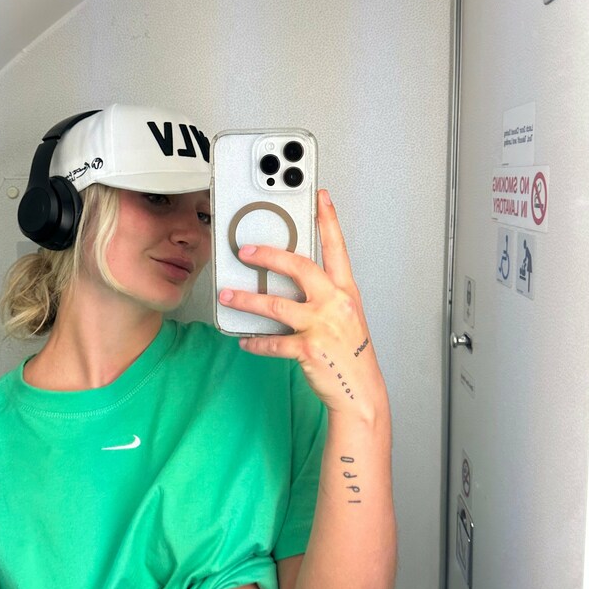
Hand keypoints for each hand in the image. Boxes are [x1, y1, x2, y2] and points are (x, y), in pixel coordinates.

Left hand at [218, 188, 388, 420]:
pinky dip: (256, 342)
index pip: (337, 248)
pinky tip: (245, 340)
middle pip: (300, 268)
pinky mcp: (308, 349)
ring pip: (276, 305)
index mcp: (346, 292)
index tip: (321, 197)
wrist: (360, 390)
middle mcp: (336, 304)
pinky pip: (273, 343)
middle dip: (269, 256)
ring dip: (247, 300)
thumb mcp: (345, 316)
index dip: (329, 220)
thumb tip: (290, 281)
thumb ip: (324, 295)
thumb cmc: (350, 353)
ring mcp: (322, 326)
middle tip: (246, 251)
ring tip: (228, 296)